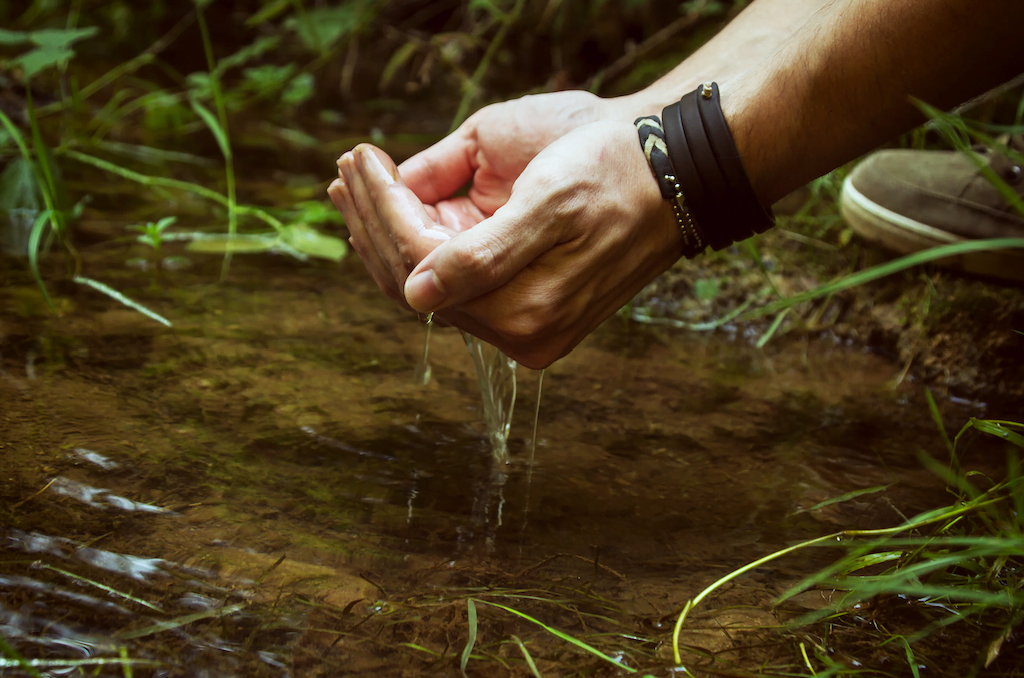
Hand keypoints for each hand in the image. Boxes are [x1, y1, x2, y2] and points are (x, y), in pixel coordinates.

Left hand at [331, 120, 682, 368]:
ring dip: (387, 232)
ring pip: (430, 284)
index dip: (383, 210)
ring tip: (357, 183)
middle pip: (417, 281)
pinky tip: (399, 210)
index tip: (361, 156)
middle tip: (346, 168)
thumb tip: (414, 293)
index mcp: (526, 310)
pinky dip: (420, 244)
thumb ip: (483, 255)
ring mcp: (524, 323)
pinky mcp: (527, 306)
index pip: (422, 264)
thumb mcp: (550, 200)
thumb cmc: (615, 169)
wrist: (672, 172)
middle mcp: (521, 330)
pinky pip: (455, 281)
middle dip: (373, 220)